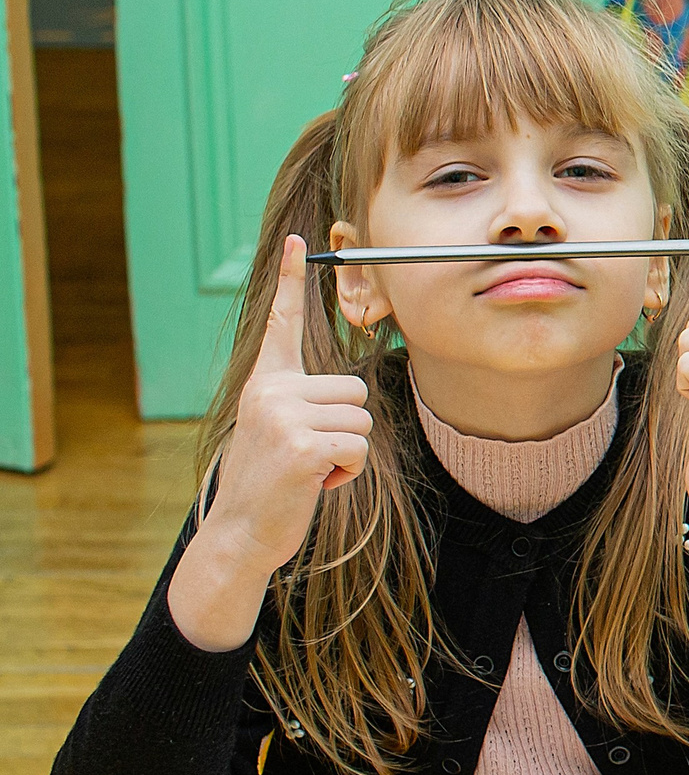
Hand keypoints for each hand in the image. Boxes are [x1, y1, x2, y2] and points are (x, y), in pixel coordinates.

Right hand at [205, 235, 373, 574]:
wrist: (240, 532)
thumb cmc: (271, 483)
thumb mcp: (277, 430)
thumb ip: (299, 402)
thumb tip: (345, 395)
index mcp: (264, 382)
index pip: (280, 323)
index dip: (290, 281)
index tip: (298, 241)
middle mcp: (270, 390)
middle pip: (354, 390)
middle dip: (345, 429)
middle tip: (308, 455)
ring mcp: (283, 416)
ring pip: (361, 420)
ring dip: (347, 453)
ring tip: (309, 469)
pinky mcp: (303, 445)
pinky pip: (358, 448)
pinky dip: (347, 474)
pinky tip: (314, 484)